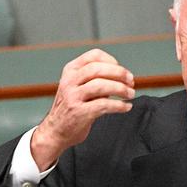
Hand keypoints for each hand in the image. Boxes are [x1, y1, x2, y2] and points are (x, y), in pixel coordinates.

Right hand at [31, 49, 134, 170]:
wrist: (55, 131)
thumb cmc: (72, 107)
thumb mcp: (78, 86)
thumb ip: (96, 79)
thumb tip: (124, 77)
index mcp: (71, 70)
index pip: (94, 55)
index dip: (112, 61)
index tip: (122, 71)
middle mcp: (70, 81)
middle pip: (98, 69)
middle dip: (119, 73)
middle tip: (131, 81)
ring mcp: (73, 96)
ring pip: (101, 86)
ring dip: (121, 89)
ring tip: (130, 94)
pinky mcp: (79, 112)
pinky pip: (103, 105)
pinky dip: (119, 105)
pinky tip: (126, 107)